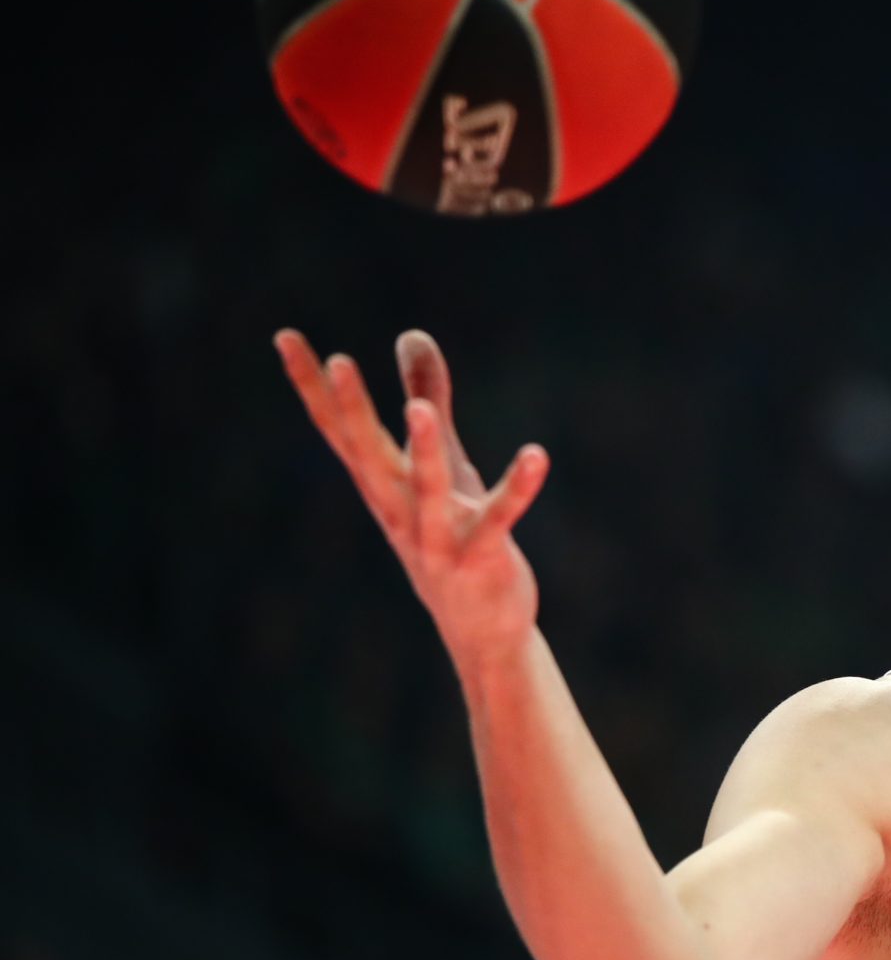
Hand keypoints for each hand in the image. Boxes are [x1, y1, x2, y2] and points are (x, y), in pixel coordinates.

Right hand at [275, 327, 550, 667]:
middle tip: (337, 360)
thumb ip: (427, 393)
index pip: (339, 429)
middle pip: (367, 456)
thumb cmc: (454, 531)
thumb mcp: (440, 458)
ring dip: (424, 453)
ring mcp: (436, 538)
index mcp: (383, 485)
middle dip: (352, 411)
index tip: (284, 336)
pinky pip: (498, 518)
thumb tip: (412, 333)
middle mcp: (399, 510)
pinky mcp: (480, 557)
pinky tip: (537, 455)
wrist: (478, 626)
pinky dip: (518, 489)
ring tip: (420, 411)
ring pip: (425, 492)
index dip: (311, 385)